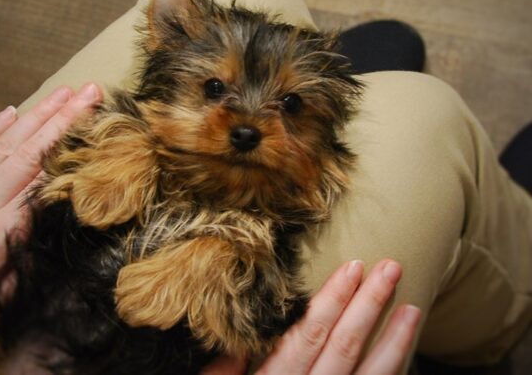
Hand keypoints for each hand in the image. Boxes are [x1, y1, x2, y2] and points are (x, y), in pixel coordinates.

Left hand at [0, 83, 101, 355]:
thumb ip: (15, 274)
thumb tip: (40, 230)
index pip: (43, 182)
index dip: (72, 150)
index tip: (96, 124)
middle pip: (31, 151)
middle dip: (65, 119)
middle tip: (91, 91)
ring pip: (5, 142)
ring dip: (38, 114)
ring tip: (65, 92)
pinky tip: (11, 111)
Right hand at [202, 260, 420, 374]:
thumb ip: (221, 374)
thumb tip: (240, 338)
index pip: (309, 335)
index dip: (333, 300)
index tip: (354, 268)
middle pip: (344, 348)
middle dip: (369, 306)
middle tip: (391, 268)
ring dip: (394, 342)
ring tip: (412, 308)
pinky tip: (404, 360)